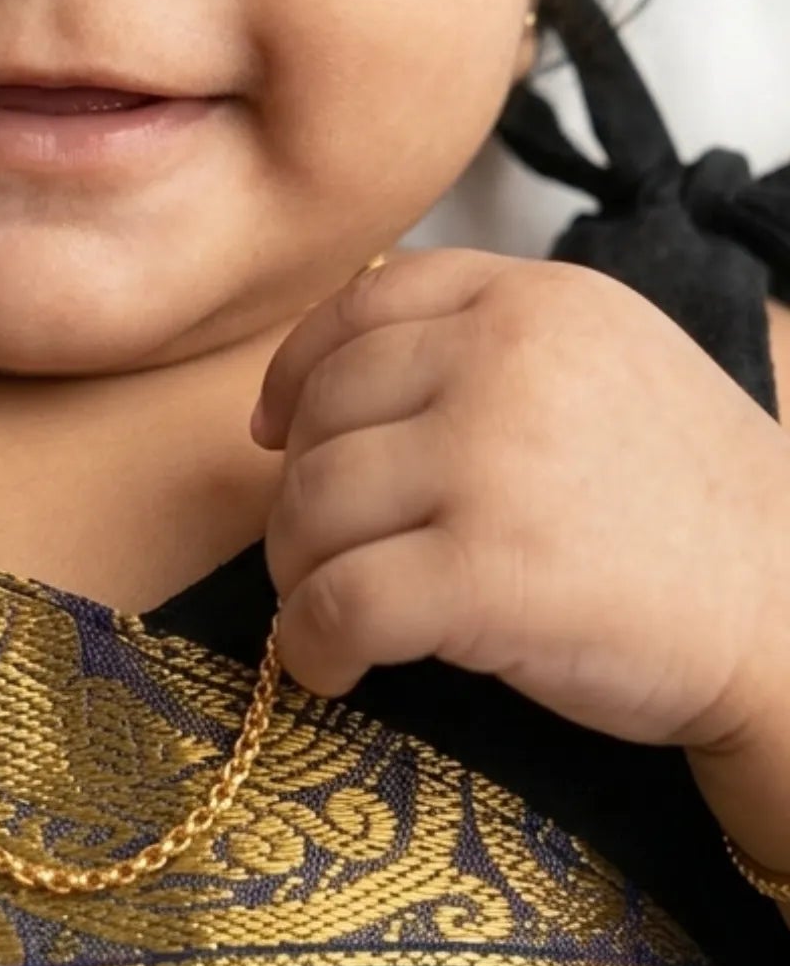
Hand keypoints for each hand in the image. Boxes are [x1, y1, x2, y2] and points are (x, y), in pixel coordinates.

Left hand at [250, 249, 789, 753]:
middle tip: (321, 549)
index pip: (366, 303)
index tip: (273, 428)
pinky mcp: (483, 573)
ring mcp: (490, 462)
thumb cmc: (692, 506)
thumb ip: (487, 346)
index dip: (298, 370)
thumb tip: (324, 389)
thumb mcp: (606, 365)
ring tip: (332, 607)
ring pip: (311, 504)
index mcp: (534, 299)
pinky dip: (313, 644)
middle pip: (325, 411)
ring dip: (299, 570)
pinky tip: (335, 665)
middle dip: (301, 489)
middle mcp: (503, 359)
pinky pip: (338, 602)